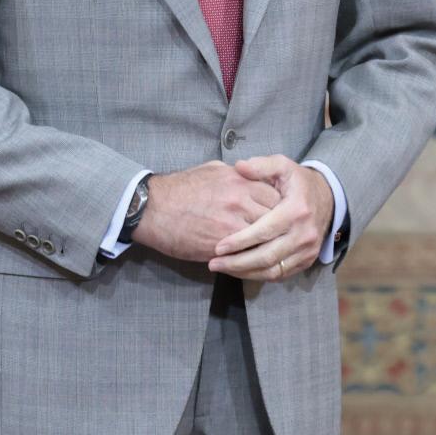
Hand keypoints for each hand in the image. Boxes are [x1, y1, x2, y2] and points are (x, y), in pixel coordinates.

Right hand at [128, 161, 281, 261]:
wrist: (152, 209)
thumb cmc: (179, 188)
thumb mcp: (212, 170)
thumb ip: (237, 175)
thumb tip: (251, 178)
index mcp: (240, 181)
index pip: (276, 197)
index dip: (282, 209)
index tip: (283, 216)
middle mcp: (240, 202)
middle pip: (276, 220)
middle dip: (280, 230)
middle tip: (282, 238)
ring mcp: (232, 225)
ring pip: (264, 241)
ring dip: (269, 248)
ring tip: (271, 254)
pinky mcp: (220, 246)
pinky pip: (246, 256)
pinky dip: (252, 261)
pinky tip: (253, 264)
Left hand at [208, 156, 336, 282]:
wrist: (328, 198)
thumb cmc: (298, 182)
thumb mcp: (283, 166)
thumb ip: (261, 166)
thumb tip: (240, 166)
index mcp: (296, 210)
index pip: (264, 231)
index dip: (240, 241)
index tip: (218, 247)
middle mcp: (304, 234)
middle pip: (267, 256)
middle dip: (238, 263)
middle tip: (214, 263)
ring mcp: (307, 250)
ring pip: (273, 270)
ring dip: (246, 272)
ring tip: (222, 268)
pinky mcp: (307, 260)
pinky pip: (281, 274)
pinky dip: (259, 275)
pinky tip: (240, 270)